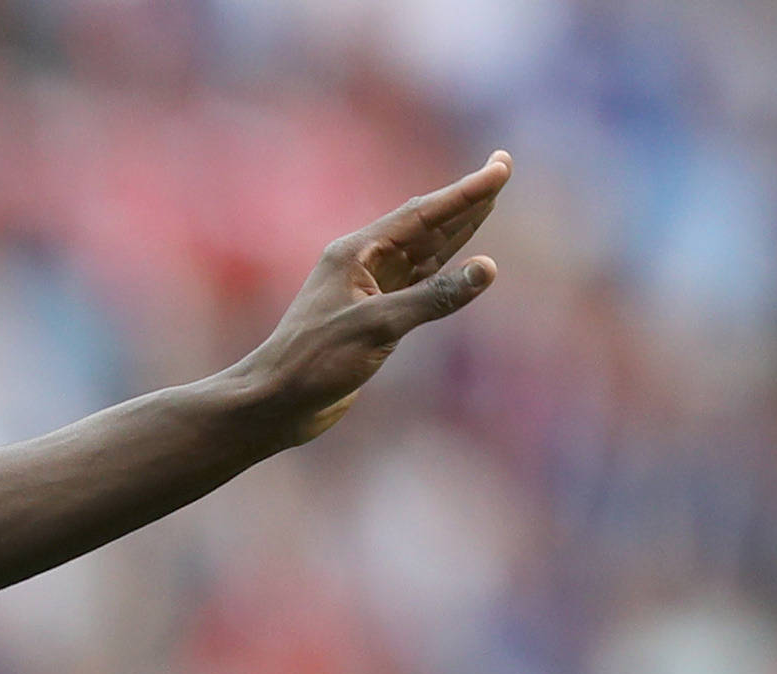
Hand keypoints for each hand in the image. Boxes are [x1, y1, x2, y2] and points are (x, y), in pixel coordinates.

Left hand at [240, 152, 507, 443]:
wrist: (275, 404)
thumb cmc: (314, 362)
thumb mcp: (378, 326)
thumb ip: (434, 298)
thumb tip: (487, 269)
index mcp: (355, 253)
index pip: (422, 213)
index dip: (466, 191)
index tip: (501, 166)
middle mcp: (361, 264)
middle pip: (425, 224)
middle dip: (465, 200)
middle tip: (501, 169)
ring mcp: (367, 289)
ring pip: (422, 252)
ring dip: (457, 229)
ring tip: (489, 202)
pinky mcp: (371, 317)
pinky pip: (417, 283)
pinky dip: (442, 269)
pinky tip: (461, 258)